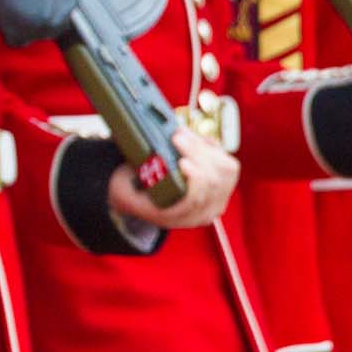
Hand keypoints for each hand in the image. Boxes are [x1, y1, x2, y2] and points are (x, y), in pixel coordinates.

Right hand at [109, 127, 238, 229]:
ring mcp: (215, 201)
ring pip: (226, 171)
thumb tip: (139, 140)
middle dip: (197, 152)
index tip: (182, 162)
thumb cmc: (133, 192)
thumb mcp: (123, 186)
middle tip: (177, 135)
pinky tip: (199, 141)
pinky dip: (216, 150)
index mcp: (175, 216)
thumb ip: (133, 171)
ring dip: (206, 148)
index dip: (194, 180)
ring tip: (185, 135)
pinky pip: (229, 167)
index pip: (195, 200)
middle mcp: (200, 212)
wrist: (144, 200)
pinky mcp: (223, 188)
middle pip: (213, 181)